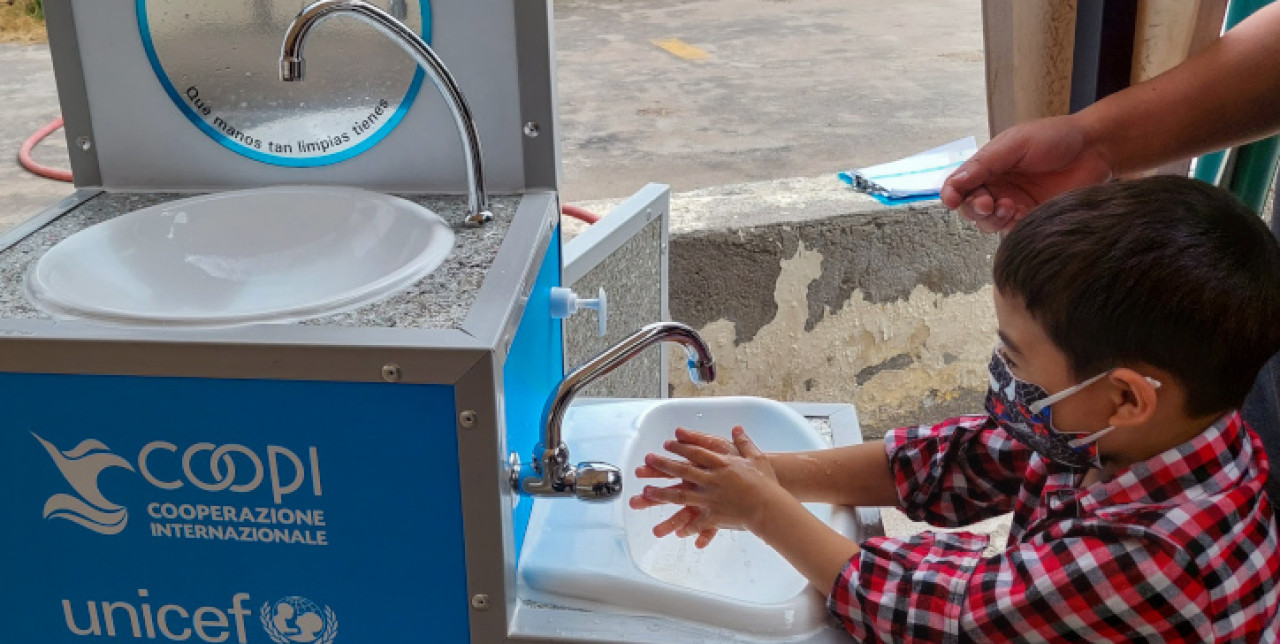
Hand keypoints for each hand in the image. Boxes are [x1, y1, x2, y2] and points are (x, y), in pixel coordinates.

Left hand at [635, 427, 784, 539]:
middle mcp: (711, 480)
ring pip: (680, 496)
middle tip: (647, 461)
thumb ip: (744, 442)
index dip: (680, 448)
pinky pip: (697, 522)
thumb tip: (737, 428)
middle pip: (682, 471)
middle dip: (662, 465)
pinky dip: (688, 528)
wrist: (770, 505)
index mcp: (720, 464)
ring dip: (661, 494)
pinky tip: (677, 532)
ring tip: (645, 493)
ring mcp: (710, 499)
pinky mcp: (714, 516)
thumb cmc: (766, 482)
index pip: (695, 452)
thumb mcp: (756, 457)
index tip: (667, 444)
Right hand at [940, 115, 1113, 232]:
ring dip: (993, 219)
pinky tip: (1022, 214)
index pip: (959, 185)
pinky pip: (1011, 232)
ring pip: (988, 223)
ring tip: (1010, 207)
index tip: (952, 200)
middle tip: (989, 204)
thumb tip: (953, 184)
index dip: (952, 194)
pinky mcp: (1031, 219)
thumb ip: (983, 164)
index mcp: (988, 167)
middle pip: (970, 208)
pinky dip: (1011, 227)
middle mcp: (997, 187)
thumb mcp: (1013, 144)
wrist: (1094, 149)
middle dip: (975, 209)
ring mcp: (1013, 205)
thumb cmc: (1054, 138)